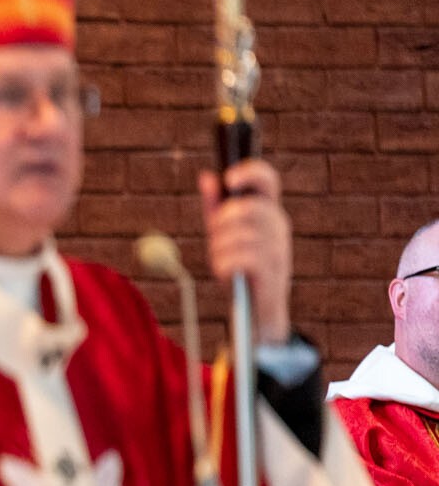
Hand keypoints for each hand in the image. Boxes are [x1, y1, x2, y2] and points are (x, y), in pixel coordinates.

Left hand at [198, 158, 290, 343]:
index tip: (229, 179)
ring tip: (220, 261)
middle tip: (215, 241)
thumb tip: (207, 177)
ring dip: (219, 249)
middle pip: (246, 208)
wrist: (256, 313)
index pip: (268, 180)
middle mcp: (279, 227)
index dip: (251, 172)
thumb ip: (215, 207)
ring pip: (238, 234)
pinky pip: (241, 258)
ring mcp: (279, 250)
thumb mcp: (224, 235)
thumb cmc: (241, 268)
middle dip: (221, 223)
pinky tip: (224, 273)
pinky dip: (224, 265)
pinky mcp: (272, 274)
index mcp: (269, 213)